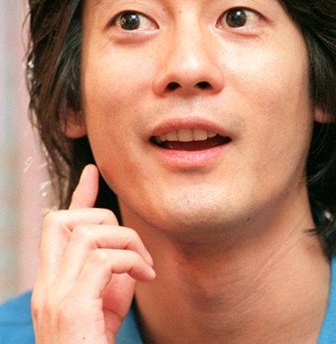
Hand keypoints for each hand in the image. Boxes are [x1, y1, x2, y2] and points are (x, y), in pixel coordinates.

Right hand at [31, 164, 154, 343]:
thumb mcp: (107, 307)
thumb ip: (112, 276)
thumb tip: (129, 251)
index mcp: (52, 282)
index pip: (57, 227)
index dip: (78, 195)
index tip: (92, 171)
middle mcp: (47, 284)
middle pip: (61, 218)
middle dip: (102, 214)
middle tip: (130, 242)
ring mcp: (55, 294)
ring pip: (87, 232)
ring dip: (125, 239)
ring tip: (144, 263)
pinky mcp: (72, 306)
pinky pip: (104, 259)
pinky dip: (131, 259)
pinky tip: (145, 276)